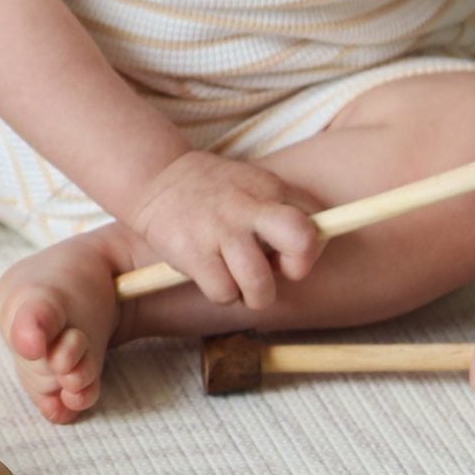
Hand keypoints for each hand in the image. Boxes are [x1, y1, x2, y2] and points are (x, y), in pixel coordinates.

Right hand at [130, 151, 325, 311]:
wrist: (157, 178)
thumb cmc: (216, 193)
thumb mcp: (255, 186)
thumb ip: (286, 210)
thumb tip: (311, 252)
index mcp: (270, 189)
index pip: (317, 222)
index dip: (311, 247)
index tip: (289, 250)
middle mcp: (249, 207)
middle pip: (301, 240)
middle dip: (298, 267)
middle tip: (279, 271)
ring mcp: (220, 229)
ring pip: (259, 283)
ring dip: (255, 295)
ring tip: (241, 281)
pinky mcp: (193, 251)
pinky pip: (224, 293)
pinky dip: (222, 294)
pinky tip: (212, 275)